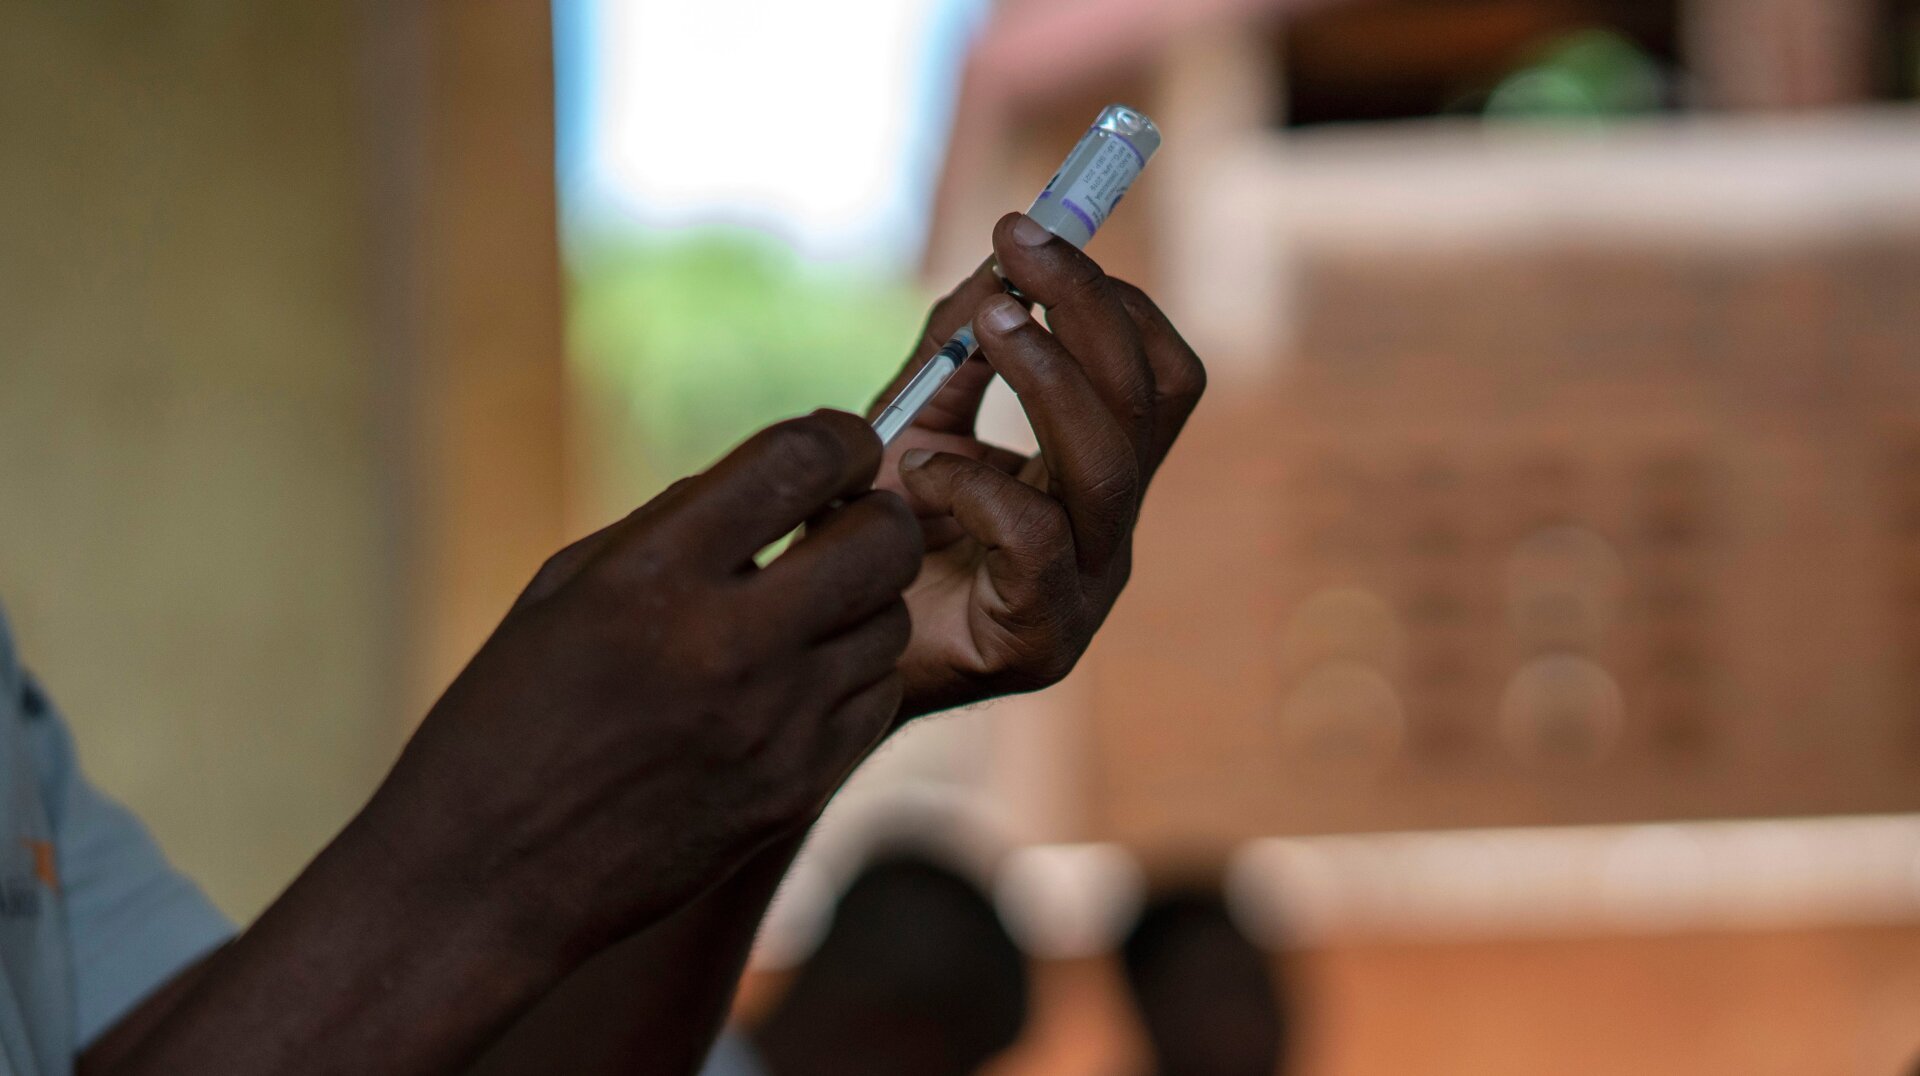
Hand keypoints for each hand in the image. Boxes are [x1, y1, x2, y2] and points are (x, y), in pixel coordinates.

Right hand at [366, 410, 922, 956]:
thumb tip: (776, 479)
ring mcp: (773, 724)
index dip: (841, 438)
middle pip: (882, 538)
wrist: (486, 878)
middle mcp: (726, 643)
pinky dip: (852, 675)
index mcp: (652, 575)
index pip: (802, 459)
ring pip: (890, 620)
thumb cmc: (507, 718)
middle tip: (838, 525)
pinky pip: (878, 699)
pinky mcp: (796, 789)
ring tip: (804, 611)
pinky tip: (799, 678)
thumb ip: (672, 525)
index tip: (839, 447)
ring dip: (860, 601)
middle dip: (873, 514)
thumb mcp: (564, 591)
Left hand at [872, 212, 1205, 718]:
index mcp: (1098, 477)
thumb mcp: (917, 426)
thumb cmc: (876, 545)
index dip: (1112, 298)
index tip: (1034, 232)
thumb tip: (996, 259)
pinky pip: (1036, 539)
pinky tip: (921, 475)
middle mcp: (1108, 530)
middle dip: (1086, 308)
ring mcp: (1085, 589)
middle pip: (1149, 402)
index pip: (1158, 375)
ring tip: (986, 321)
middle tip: (1018, 246)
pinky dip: (976, 485)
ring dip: (1047, 375)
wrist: (822, 660)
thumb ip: (956, 354)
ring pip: (1109, 466)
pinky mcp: (1040, 638)